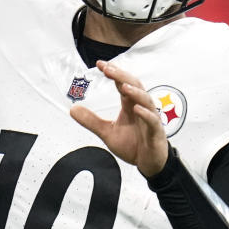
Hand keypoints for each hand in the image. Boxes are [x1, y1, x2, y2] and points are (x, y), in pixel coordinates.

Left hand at [70, 60, 168, 176]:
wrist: (149, 163)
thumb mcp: (107, 133)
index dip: (113, 74)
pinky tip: (136, 108)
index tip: (100, 64)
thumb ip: (92, 121)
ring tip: (123, 86)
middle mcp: (142, 108)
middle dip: (122, 76)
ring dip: (135, 92)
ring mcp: (150, 119)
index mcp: (130, 105)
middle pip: (135, 86)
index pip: (122, 84)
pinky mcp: (156, 133)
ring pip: (146, 100)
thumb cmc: (133, 145)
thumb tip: (72, 109)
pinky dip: (145, 114)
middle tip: (109, 69)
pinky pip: (153, 121)